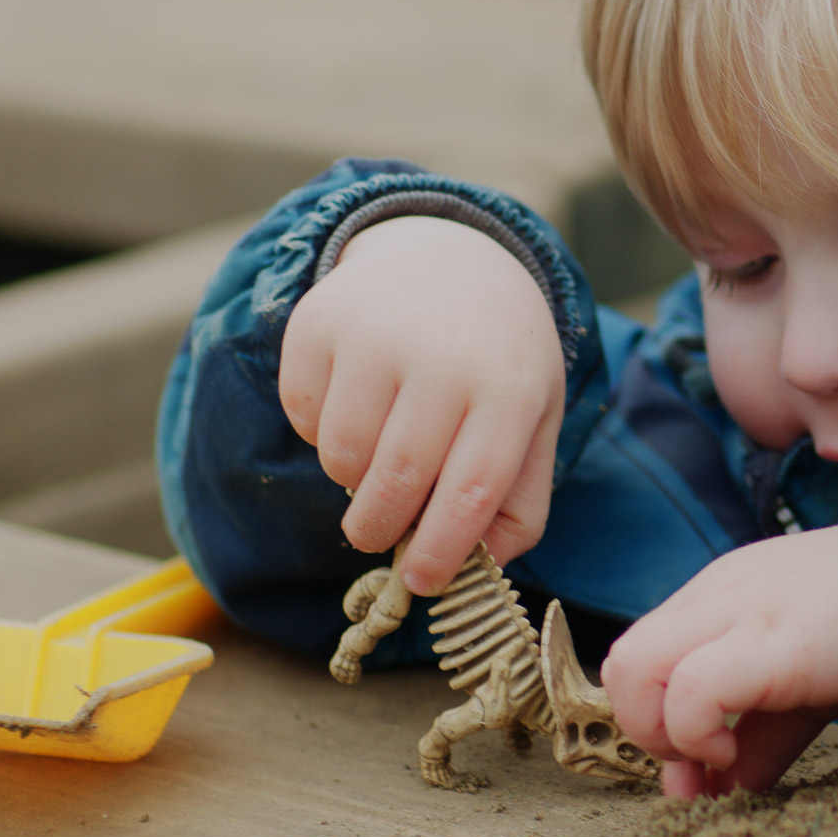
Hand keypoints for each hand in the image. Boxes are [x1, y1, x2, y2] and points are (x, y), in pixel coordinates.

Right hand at [279, 216, 564, 594]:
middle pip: (396, 483)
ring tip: (379, 453)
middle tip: (380, 535)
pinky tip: (357, 401)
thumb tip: (484, 564)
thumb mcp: (533, 418)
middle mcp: (443, 357)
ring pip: (342, 457)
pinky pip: (304, 417)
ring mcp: (376, 335)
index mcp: (510, 388)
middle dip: (382, 529)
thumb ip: (518, 498)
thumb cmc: (495, 358)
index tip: (421, 582)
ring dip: (352, 480)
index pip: (471, 492)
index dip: (440, 551)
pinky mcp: (319, 325)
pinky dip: (321, 431)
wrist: (446, 254)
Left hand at [601, 519, 837, 797]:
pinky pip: (692, 691)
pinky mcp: (770, 641)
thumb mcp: (806, 683)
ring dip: (660, 732)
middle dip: (643, 730)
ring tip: (715, 755)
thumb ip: (762, 735)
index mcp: (718, 596)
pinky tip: (734, 752)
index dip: (652, 722)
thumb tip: (729, 790)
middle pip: (621, 662)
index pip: (639, 656)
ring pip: (634, 668)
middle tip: (698, 762)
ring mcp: (737, 612)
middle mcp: (715, 596)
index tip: (696, 768)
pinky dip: (696, 734)